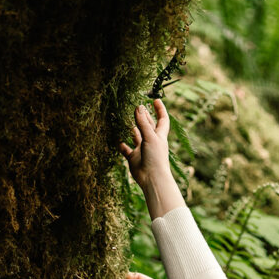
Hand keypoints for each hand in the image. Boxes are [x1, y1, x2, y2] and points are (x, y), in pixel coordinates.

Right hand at [118, 100, 184, 218]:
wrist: (152, 179)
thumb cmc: (156, 158)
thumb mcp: (150, 137)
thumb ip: (143, 123)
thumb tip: (139, 106)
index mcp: (159, 136)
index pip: (162, 120)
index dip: (160, 109)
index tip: (156, 99)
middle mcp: (151, 142)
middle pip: (148, 126)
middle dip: (144, 116)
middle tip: (137, 105)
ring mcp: (142, 150)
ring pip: (135, 135)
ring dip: (130, 127)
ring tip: (124, 117)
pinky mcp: (134, 158)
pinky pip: (125, 149)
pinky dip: (120, 144)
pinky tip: (115, 137)